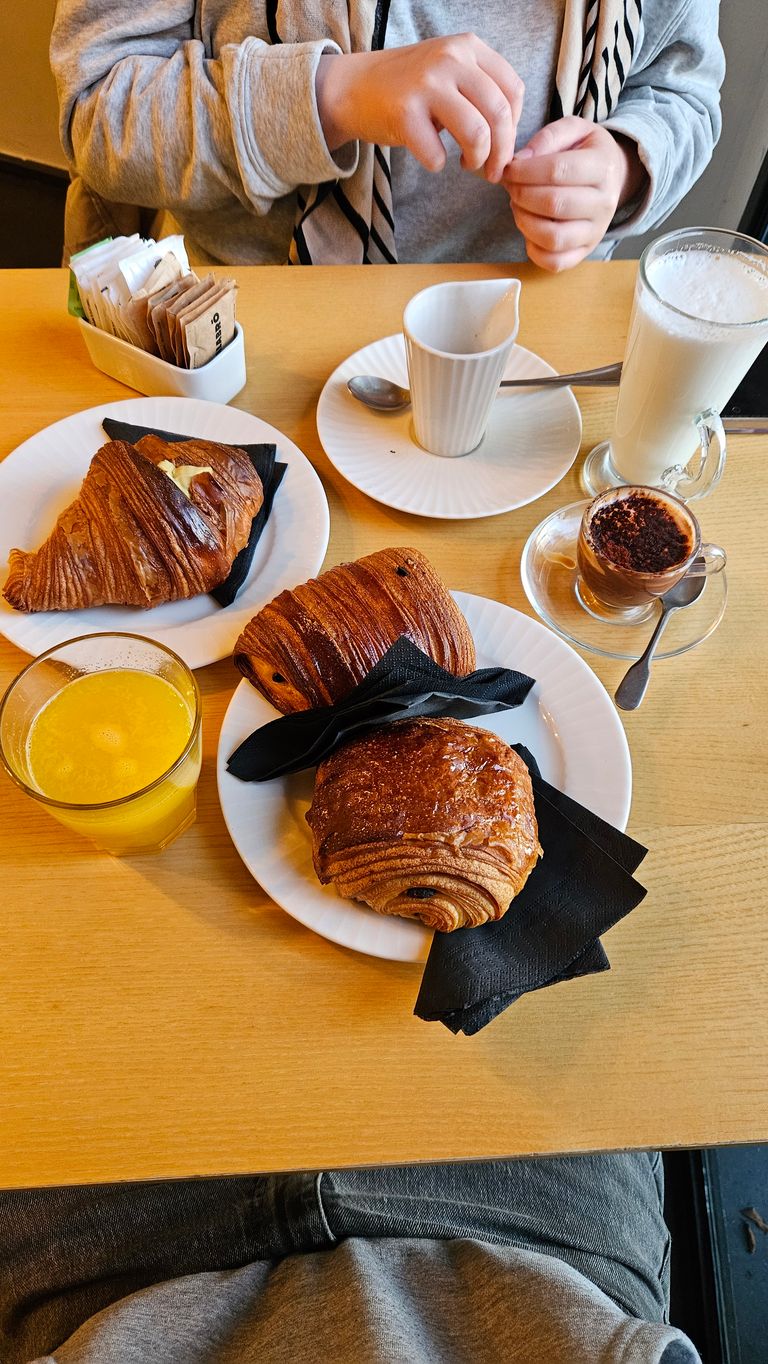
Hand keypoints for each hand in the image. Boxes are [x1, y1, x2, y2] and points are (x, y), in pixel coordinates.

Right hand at [316, 33, 523, 183]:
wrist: (355, 87)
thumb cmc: (409, 89)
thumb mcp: (451, 71)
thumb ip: (482, 90)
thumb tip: (511, 139)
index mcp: (468, 47)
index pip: (513, 91)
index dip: (514, 127)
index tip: (502, 144)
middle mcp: (450, 59)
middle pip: (500, 115)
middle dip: (502, 153)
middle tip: (492, 171)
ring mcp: (426, 84)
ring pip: (477, 134)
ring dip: (478, 161)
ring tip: (467, 165)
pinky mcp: (404, 112)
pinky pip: (437, 155)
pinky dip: (437, 165)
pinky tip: (432, 157)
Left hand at [504, 117, 645, 270]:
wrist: (613, 176)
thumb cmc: (585, 151)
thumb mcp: (573, 130)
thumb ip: (547, 138)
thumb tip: (521, 161)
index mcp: (603, 166)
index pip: (558, 170)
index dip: (525, 171)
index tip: (509, 169)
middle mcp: (604, 202)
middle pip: (554, 204)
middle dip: (522, 194)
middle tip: (511, 187)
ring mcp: (596, 231)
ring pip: (553, 237)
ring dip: (524, 222)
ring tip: (518, 206)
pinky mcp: (585, 252)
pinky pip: (555, 262)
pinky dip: (533, 250)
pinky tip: (528, 229)